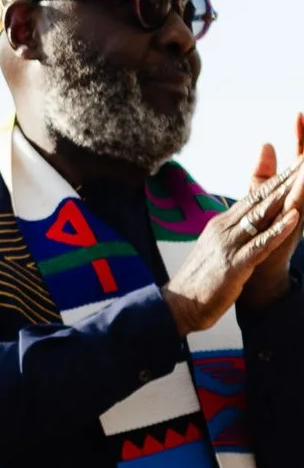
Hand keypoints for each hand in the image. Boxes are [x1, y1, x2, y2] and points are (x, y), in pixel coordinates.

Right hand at [163, 127, 303, 333]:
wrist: (176, 306)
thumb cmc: (199, 282)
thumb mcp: (215, 250)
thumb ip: (229, 233)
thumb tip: (240, 222)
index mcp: (222, 224)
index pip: (254, 196)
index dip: (278, 178)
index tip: (297, 162)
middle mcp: (224, 228)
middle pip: (260, 198)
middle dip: (286, 177)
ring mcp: (229, 245)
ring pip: (261, 215)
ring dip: (286, 195)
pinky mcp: (234, 265)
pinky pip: (260, 244)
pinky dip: (278, 229)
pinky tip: (294, 217)